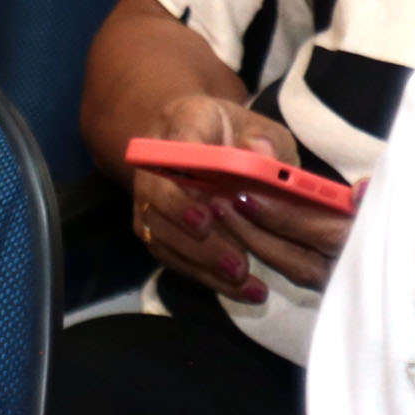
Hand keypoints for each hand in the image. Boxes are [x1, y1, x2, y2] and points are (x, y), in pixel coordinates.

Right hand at [131, 95, 353, 298]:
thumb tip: (261, 154)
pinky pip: (171, 255)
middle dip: (200, 241)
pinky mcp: (155, 229)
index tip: (208, 218)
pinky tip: (237, 289)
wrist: (199, 137)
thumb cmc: (237, 132)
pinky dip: (202, 274)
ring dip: (203, 264)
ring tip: (243, 282)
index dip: (185, 191)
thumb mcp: (260, 126)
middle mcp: (153, 167)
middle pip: (163, 207)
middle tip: (237, 264)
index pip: (173, 156)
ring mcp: (149, 200)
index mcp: (181, 125)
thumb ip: (264, 139)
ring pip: (165, 237)